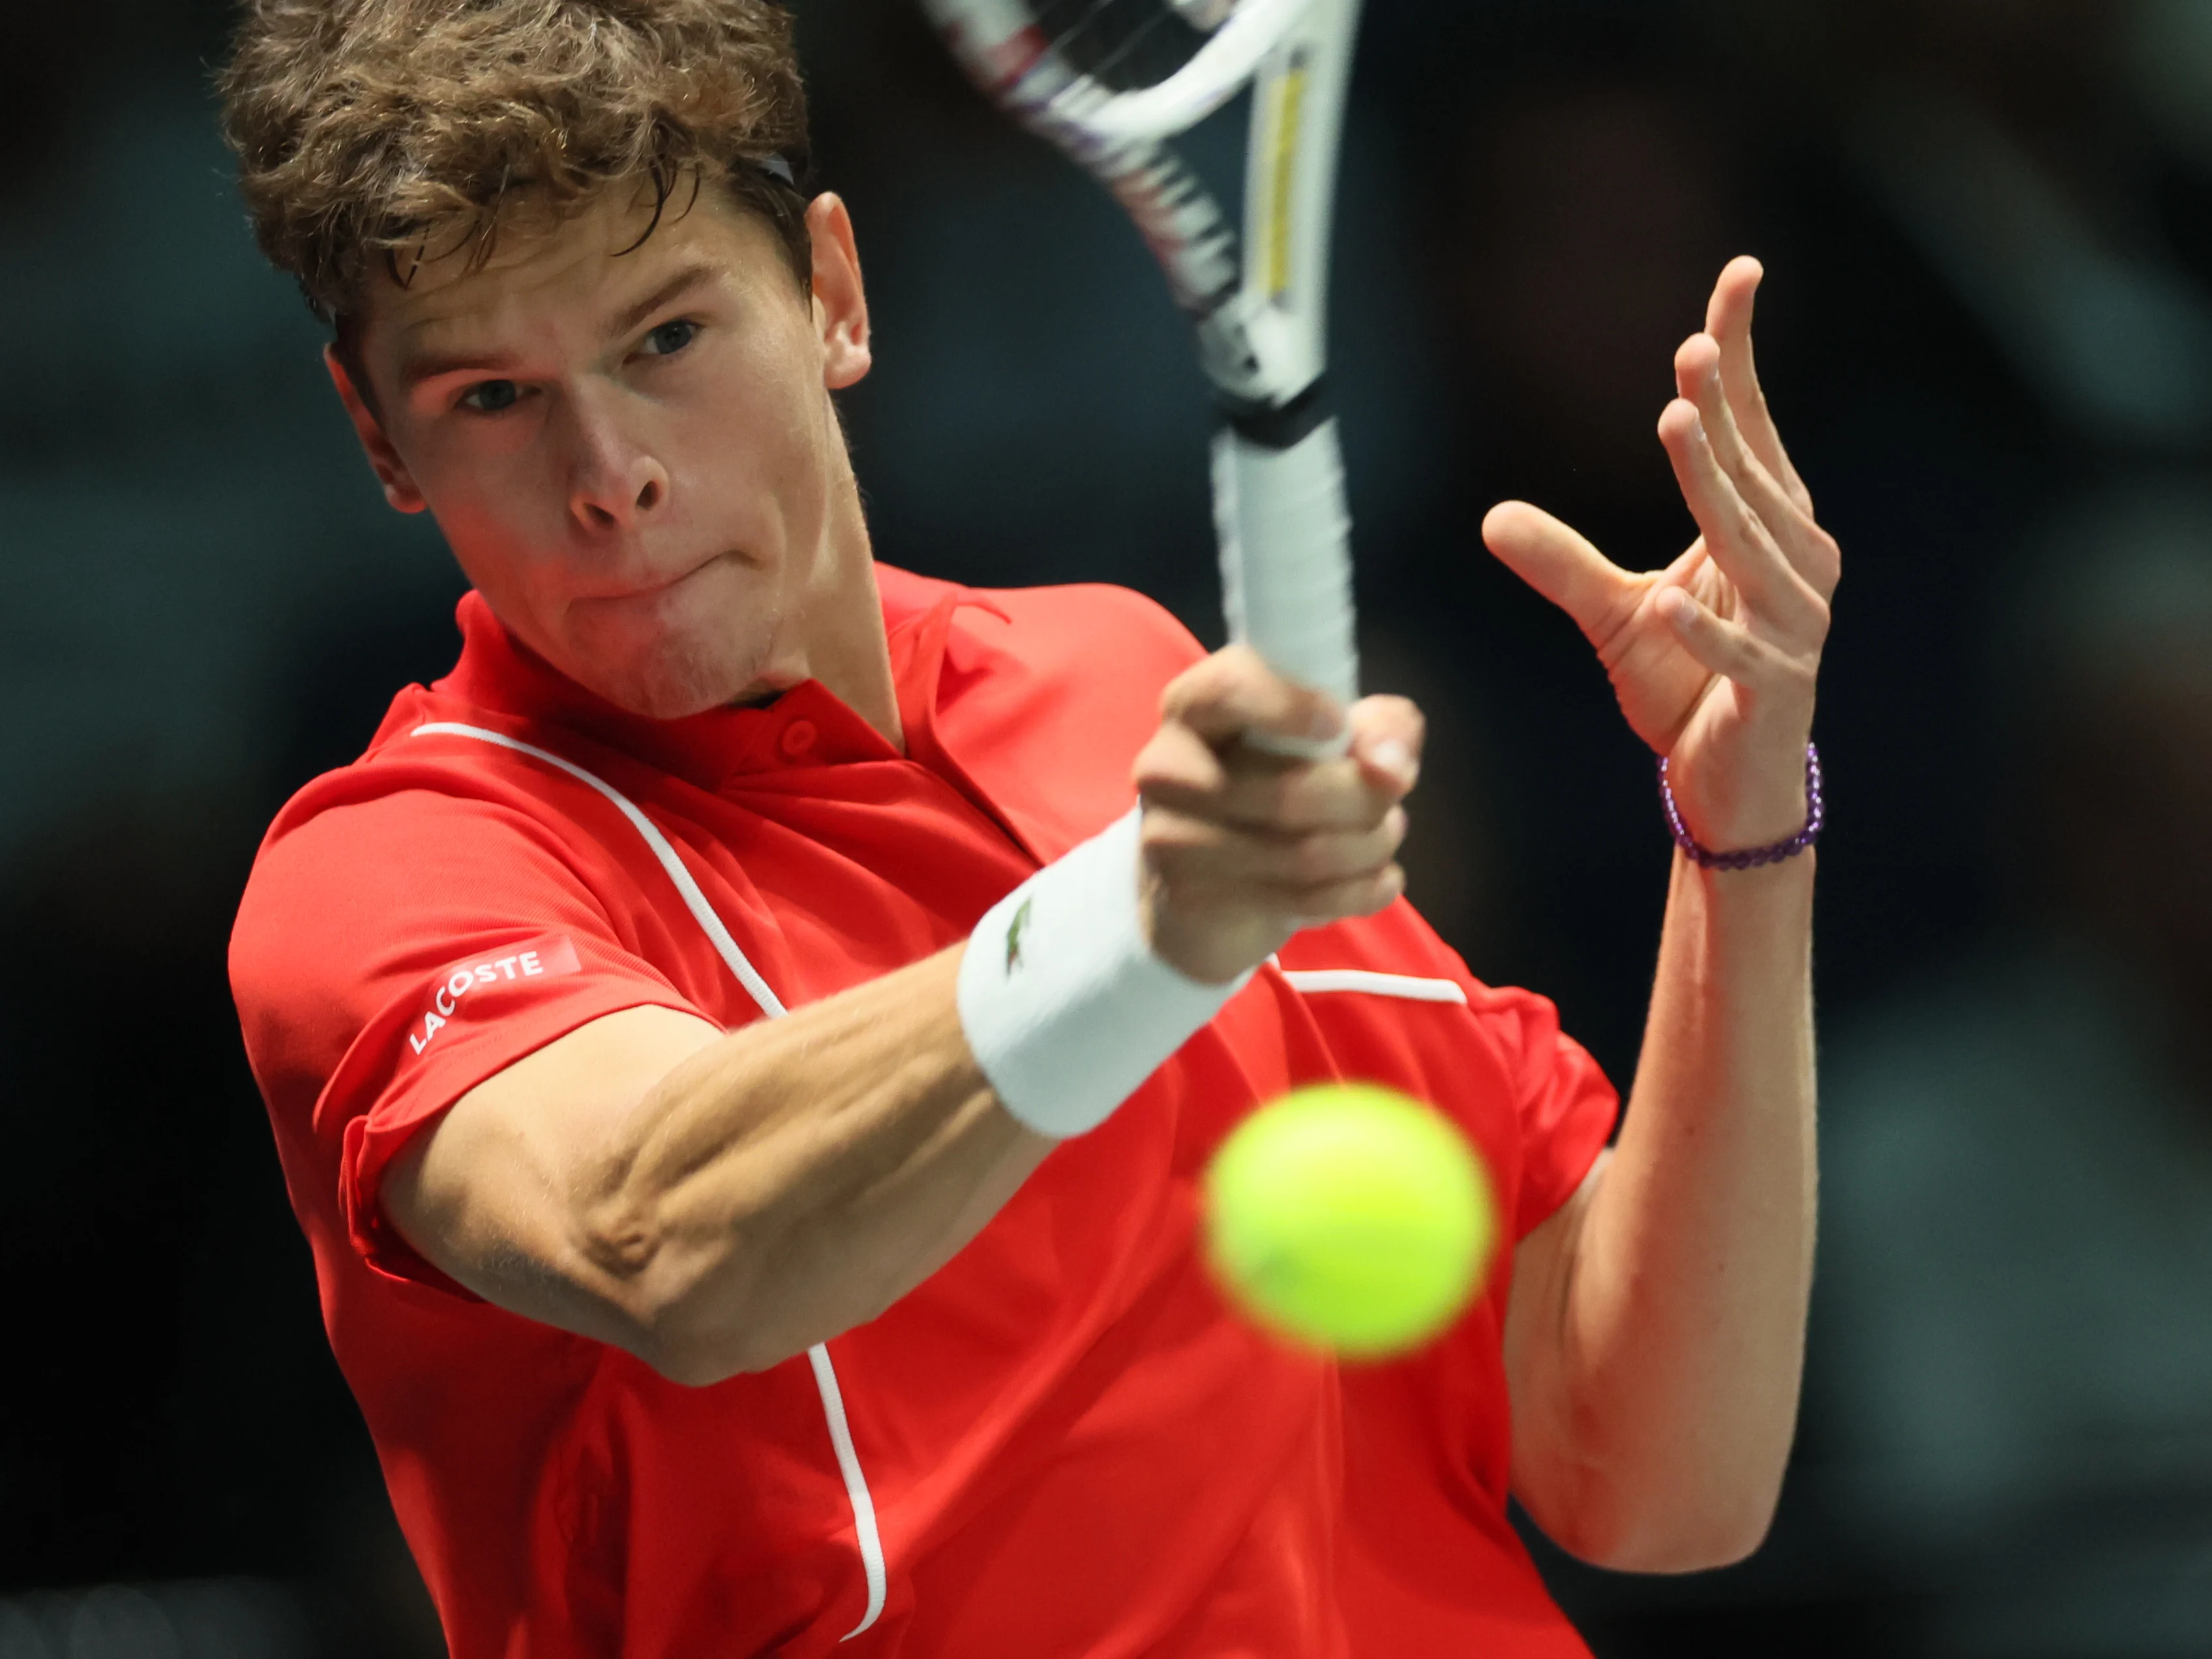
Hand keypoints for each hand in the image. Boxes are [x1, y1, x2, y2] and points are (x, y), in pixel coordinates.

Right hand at [1132, 646, 1422, 983]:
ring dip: (1373, 846)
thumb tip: (1393, 764)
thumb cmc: (1271, 785)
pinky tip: (1378, 880)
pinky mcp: (1193, 900)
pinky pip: (1306, 900)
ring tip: (1383, 837)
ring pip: (1306, 853)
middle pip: (1291, 791)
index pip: (1230, 689)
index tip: (1339, 725)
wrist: (1201, 887)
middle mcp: (1168, 768)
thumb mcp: (1327, 738)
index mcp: (1194, 707)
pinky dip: (1365, 891)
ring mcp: (1173, 840)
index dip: (1293, 706)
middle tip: (1392, 798)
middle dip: (1369, 799)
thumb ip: (1376, 726)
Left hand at [1482, 258, 1838, 851]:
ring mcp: (1793, 631)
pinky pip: (1743, 656)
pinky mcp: (1775, 693)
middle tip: (1688, 348)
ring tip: (1676, 422)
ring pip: (1756, 548)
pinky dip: (1709, 632)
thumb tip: (1492, 517)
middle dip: (1722, 412)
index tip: (1740, 275)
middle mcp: (1796, 568)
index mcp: (1769, 532)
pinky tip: (1668, 599)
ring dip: (1716, 487)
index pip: (1753, 430)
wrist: (1730, 785)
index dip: (1744, 357)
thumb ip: (1563, 564)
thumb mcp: (1616, 615)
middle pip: (1755, 476)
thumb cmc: (1688, 686)